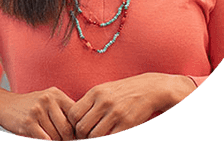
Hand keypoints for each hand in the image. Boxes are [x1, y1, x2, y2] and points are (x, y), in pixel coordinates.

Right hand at [0, 86, 75, 140]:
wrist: (5, 105)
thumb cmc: (32, 106)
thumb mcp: (49, 101)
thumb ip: (64, 111)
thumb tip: (82, 131)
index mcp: (56, 94)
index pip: (75, 115)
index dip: (78, 129)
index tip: (76, 137)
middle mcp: (48, 99)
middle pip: (67, 129)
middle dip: (68, 140)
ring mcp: (38, 110)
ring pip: (56, 136)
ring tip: (51, 139)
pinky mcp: (28, 123)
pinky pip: (45, 139)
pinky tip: (42, 138)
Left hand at [68, 73, 195, 138]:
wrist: (149, 88)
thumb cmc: (124, 92)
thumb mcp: (105, 91)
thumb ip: (90, 103)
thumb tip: (75, 120)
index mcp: (95, 92)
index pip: (73, 114)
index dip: (74, 126)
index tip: (80, 130)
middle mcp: (103, 101)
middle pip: (82, 127)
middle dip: (82, 137)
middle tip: (88, 138)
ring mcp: (116, 112)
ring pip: (94, 136)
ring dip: (94, 140)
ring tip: (100, 137)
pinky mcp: (128, 122)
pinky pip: (111, 138)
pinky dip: (108, 139)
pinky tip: (111, 136)